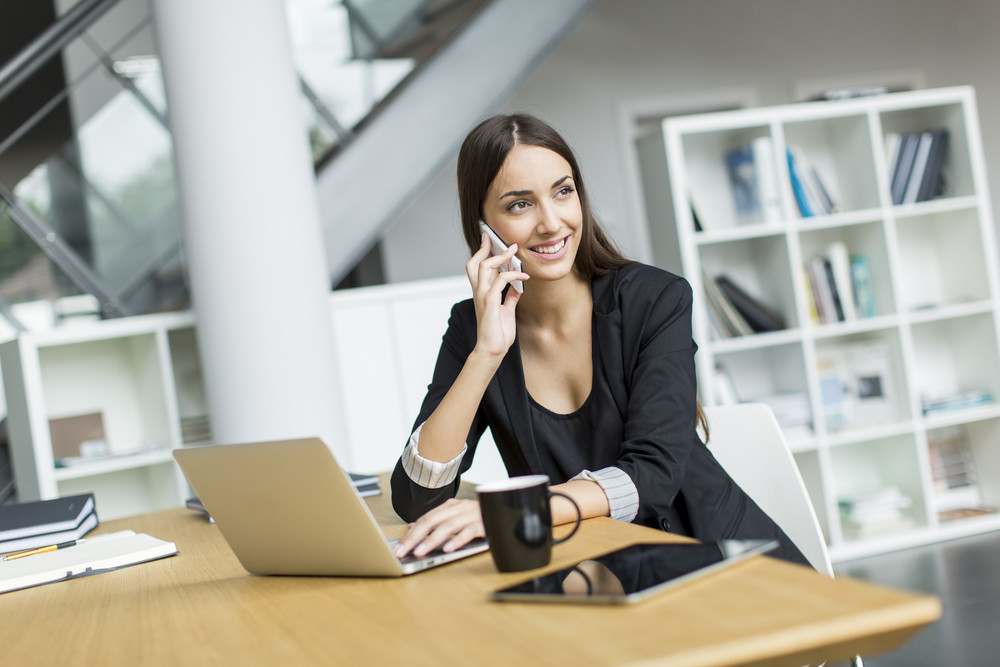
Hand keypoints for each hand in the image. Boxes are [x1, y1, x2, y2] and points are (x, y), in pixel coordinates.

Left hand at [392, 498, 484, 557]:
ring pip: (448, 526)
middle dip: (415, 537)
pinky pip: (469, 531)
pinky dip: (457, 540)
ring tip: (420, 552)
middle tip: (403, 551)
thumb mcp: (455, 518)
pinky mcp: (484, 524)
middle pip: (432, 521)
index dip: (411, 533)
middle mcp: (459, 508)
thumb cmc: (479, 518)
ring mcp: (472, 515)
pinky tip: (448, 549)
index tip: (399, 548)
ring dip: (432, 540)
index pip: (426, 519)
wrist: (506, 509)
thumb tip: (412, 527)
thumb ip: (436, 522)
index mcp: (451, 506)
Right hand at [466, 233, 528, 357]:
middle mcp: (479, 292)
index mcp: (481, 293)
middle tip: (497, 239)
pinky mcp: (490, 303)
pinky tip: (524, 277)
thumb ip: (509, 297)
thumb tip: (517, 286)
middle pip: (475, 263)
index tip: (488, 240)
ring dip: (500, 257)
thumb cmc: (498, 333)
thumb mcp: (507, 310)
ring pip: (485, 267)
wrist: (493, 350)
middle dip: (485, 248)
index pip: (476, 267)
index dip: (481, 252)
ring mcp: (483, 296)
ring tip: (514, 252)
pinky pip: (501, 281)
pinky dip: (513, 275)